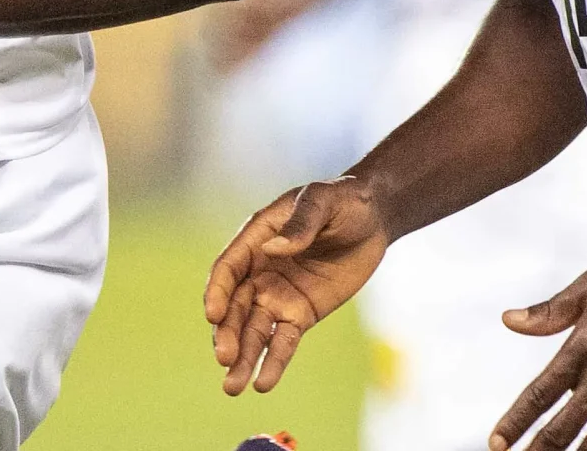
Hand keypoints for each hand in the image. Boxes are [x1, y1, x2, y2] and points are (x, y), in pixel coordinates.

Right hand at [203, 176, 391, 394]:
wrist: (374, 219)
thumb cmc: (343, 200)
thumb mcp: (323, 200)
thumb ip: (301, 223)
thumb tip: (274, 249)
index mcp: (256, 238)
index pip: (228, 269)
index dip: (218, 292)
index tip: (213, 315)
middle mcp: (260, 270)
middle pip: (235, 307)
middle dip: (226, 333)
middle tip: (224, 358)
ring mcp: (278, 295)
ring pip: (253, 330)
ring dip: (242, 357)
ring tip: (233, 387)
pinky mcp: (300, 314)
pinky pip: (283, 341)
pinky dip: (273, 362)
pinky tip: (263, 384)